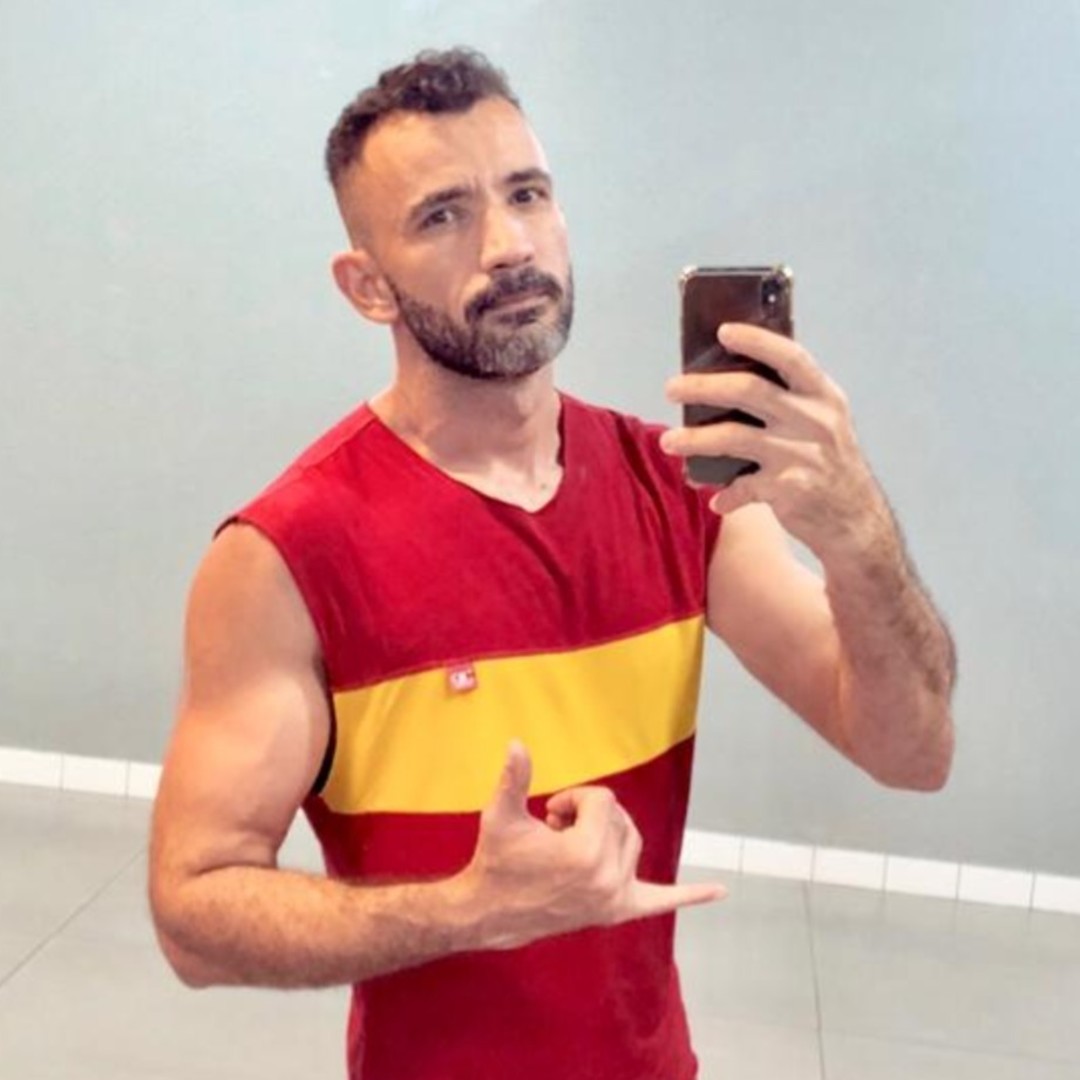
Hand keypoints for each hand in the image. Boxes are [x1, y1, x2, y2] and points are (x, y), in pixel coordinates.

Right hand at [460, 742, 723, 950]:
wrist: (491, 913)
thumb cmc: (497, 860)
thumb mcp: (502, 816)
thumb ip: (514, 778)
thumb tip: (516, 743)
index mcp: (585, 853)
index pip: (602, 800)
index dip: (574, 798)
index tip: (548, 812)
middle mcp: (607, 877)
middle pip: (619, 818)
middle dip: (588, 813)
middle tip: (555, 827)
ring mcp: (615, 897)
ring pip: (632, 842)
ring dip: (609, 833)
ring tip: (571, 841)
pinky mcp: (618, 911)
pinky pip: (660, 900)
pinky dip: (690, 894)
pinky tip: (720, 890)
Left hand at [662, 323, 889, 557]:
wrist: (857, 521)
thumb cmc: (828, 464)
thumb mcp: (823, 422)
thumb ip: (788, 400)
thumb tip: (726, 377)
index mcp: (824, 396)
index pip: (790, 356)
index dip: (756, 340)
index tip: (723, 331)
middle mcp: (815, 421)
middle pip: (750, 390)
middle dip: (704, 387)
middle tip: (671, 389)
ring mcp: (802, 455)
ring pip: (734, 438)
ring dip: (694, 440)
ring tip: (667, 441)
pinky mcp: (790, 489)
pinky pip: (742, 486)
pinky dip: (725, 494)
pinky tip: (715, 499)